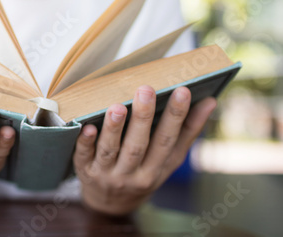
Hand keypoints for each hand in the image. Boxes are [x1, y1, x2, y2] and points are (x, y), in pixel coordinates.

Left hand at [73, 85, 216, 214]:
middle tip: (146, 89)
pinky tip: (87, 126)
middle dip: (143, 117)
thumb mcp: (168, 160)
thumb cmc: (144, 172)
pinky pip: (83, 156)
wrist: (111, 204)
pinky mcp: (85, 171)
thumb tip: (210, 101)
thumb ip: (187, 132)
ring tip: (118, 106)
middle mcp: (132, 174)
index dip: (177, 116)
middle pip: (138, 145)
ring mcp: (107, 174)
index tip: (184, 91)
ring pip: (111, 150)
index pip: (168, 141)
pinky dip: (85, 142)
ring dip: (114, 128)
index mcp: (156, 169)